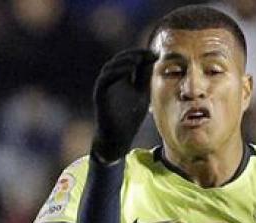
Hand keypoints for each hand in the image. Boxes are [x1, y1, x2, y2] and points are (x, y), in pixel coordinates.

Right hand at [91, 48, 155, 164]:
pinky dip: (116, 72)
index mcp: (122, 78)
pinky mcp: (99, 94)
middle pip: (120, 60)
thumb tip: (154, 58)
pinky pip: (105, 79)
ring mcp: (104, 86)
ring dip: (124, 60)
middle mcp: (111, 79)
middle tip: (147, 53)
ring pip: (111, 67)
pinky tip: (129, 68)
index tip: (155, 54)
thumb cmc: (130, 117)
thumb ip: (145, 77)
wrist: (119, 136)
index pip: (130, 60)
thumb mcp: (142, 93)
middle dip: (133, 54)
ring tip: (139, 58)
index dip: (141, 55)